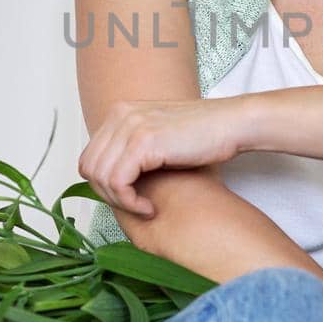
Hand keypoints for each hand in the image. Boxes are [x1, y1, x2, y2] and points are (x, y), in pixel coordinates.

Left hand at [78, 97, 247, 215]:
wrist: (233, 124)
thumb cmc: (205, 137)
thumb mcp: (160, 138)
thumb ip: (134, 150)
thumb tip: (112, 180)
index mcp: (121, 112)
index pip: (90, 157)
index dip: (104, 185)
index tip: (129, 198)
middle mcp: (121, 115)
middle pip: (90, 167)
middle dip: (109, 196)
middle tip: (136, 207)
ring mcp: (130, 126)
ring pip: (100, 177)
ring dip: (120, 202)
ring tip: (145, 209)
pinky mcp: (143, 142)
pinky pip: (117, 182)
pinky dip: (130, 203)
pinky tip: (150, 208)